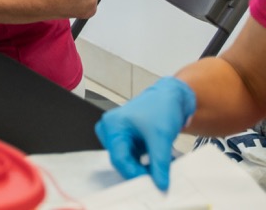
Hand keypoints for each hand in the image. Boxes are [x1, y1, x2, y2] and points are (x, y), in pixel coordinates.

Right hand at [96, 76, 195, 190]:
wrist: (171, 97)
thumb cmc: (162, 107)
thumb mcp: (162, 136)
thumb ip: (159, 163)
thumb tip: (160, 183)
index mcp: (112, 125)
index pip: (118, 157)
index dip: (134, 173)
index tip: (152, 184)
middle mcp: (110, 129)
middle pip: (121, 160)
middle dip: (140, 171)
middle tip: (158, 180)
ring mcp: (118, 134)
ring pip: (128, 160)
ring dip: (144, 168)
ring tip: (162, 169)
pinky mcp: (127, 139)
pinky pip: (133, 157)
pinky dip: (146, 163)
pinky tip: (159, 163)